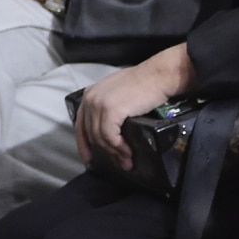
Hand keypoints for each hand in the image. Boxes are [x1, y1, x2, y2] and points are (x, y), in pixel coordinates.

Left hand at [74, 42, 194, 170]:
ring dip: (115, 152)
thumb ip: (109, 109)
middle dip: (106, 151)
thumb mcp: (118, 94)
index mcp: (90, 94)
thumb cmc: (144, 84)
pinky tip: (128, 151)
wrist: (158, 75)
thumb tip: (111, 134)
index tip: (89, 159)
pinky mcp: (110, 110)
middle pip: (92, 133)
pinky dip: (119, 147)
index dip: (83, 144)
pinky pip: (110, 136)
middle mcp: (90, 98)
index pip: (80, 124)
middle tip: (121, 163)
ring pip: (101, 137)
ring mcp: (98, 104)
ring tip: (127, 161)